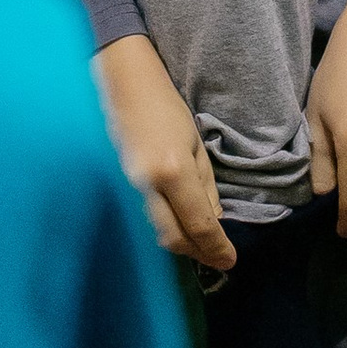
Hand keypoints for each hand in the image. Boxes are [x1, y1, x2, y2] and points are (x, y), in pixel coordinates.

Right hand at [97, 36, 234, 273]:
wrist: (123, 87)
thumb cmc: (164, 108)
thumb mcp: (196, 146)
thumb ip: (205, 188)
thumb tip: (214, 222)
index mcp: (172, 171)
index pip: (199, 223)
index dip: (216, 248)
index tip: (230, 260)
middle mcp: (146, 186)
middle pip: (173, 238)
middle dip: (197, 252)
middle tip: (218, 257)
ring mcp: (126, 189)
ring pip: (155, 233)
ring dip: (181, 243)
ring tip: (201, 245)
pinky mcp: (116, 189)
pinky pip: (141, 220)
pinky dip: (162, 229)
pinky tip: (176, 227)